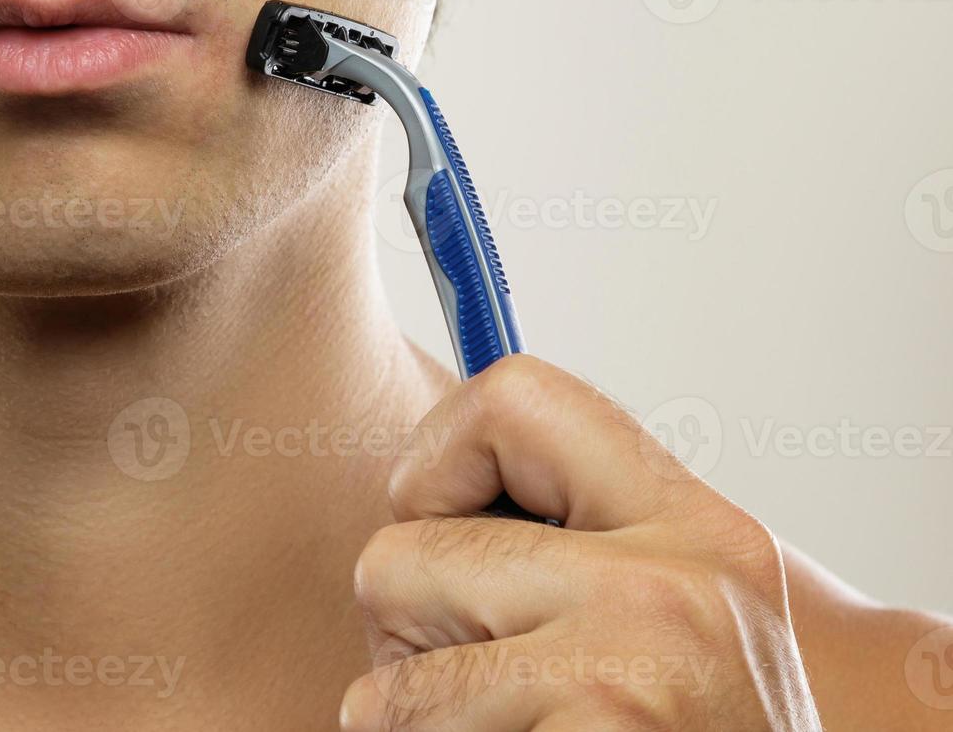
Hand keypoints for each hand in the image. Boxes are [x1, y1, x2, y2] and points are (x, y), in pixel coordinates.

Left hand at [340, 355, 822, 730]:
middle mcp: (669, 586)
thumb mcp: (679, 607)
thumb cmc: (704, 727)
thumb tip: (423, 480)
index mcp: (695, 526)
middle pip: (401, 553)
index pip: (507, 396)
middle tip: (494, 678)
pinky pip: (404, 731)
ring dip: (422, 714)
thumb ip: (577, 536)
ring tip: (523, 728)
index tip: (447, 521)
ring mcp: (628, 673)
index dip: (435, 460)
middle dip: (412, 628)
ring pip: (391, 674)